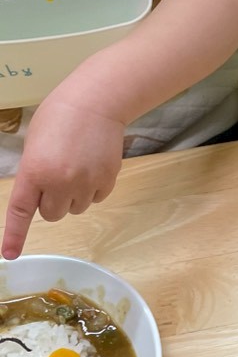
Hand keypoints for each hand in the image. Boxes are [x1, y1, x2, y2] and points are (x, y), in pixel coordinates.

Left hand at [2, 95, 125, 258]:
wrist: (97, 102)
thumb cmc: (59, 117)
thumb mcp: (34, 145)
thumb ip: (34, 173)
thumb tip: (39, 196)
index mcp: (35, 171)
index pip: (21, 212)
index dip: (14, 236)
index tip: (10, 254)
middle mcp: (60, 181)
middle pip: (52, 214)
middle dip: (52, 202)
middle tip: (57, 178)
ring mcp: (86, 182)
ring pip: (76, 209)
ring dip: (74, 196)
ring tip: (77, 168)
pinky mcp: (107, 179)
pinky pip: (96, 199)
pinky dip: (93, 189)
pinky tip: (92, 166)